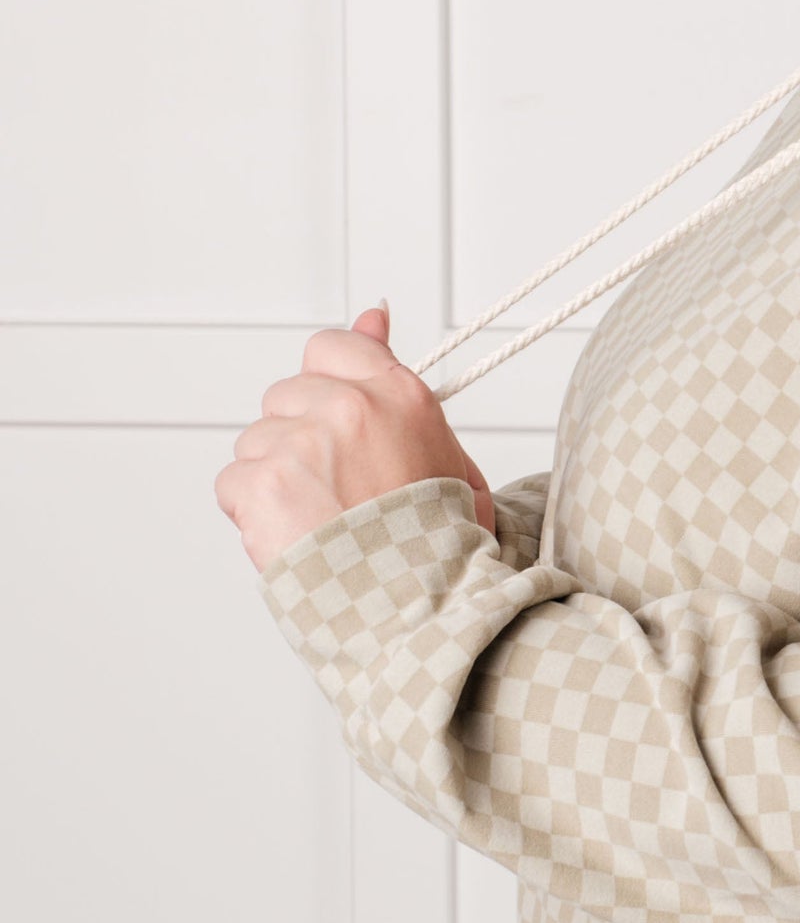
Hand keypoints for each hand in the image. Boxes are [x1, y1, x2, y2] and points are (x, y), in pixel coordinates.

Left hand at [216, 304, 496, 572]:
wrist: (416, 608)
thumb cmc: (438, 543)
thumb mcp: (443, 451)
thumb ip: (396, 377)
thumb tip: (372, 314)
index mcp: (398, 395)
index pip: (331, 349)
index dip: (326, 383)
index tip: (331, 411)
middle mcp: (348, 408)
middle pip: (286, 397)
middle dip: (301, 438)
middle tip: (337, 488)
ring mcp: (300, 442)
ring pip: (257, 440)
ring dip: (276, 476)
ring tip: (319, 520)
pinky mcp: (261, 482)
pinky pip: (234, 482)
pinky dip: (254, 513)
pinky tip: (294, 535)